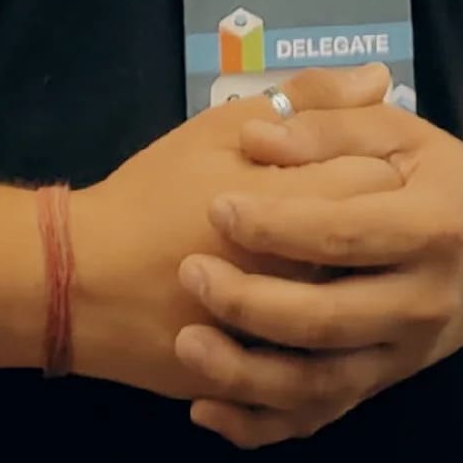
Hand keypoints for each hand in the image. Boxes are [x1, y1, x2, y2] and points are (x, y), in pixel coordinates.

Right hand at [66, 68, 400, 401]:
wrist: (81, 283)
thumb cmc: (149, 197)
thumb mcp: (218, 131)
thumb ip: (303, 102)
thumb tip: (378, 77)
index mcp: (297, 207)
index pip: (380, 181)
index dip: (380, 163)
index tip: (361, 158)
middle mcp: (306, 279)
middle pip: (382, 253)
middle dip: (379, 228)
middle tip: (352, 211)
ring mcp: (289, 341)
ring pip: (362, 322)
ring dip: (359, 290)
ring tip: (331, 264)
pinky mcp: (267, 384)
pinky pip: (323, 379)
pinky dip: (329, 351)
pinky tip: (314, 321)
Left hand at [168, 100, 462, 450]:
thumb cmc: (444, 175)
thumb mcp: (398, 131)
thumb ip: (327, 124)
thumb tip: (255, 137)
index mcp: (430, 229)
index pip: (343, 234)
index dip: (275, 224)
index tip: (215, 207)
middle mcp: (423, 301)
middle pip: (329, 319)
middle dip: (252, 302)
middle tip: (190, 273)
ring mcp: (405, 353)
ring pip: (322, 384)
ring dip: (248, 374)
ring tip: (186, 345)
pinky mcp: (386, 382)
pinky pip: (321, 415)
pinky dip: (262, 424)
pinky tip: (206, 410)